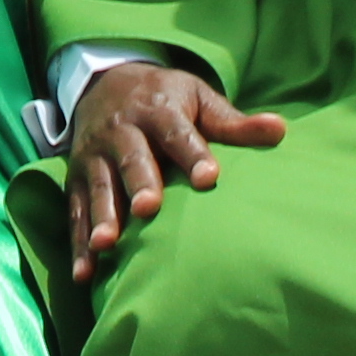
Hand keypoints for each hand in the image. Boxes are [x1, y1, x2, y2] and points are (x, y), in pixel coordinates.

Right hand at [66, 62, 282, 281]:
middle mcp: (121, 130)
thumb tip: (280, 130)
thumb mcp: (199, 98)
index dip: (193, 154)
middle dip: (139, 182)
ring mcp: (94, 155)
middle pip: (131, 158)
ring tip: (107, 244)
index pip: (177, 132)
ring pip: (99, 187)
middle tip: (148, 209)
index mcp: (157, 109)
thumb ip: (234, 123)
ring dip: (102, 216)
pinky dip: (78, 244)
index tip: (210, 178)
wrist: (104, 81)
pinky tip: (85, 274)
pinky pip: (75, 212)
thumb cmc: (165, 98)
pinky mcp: (75, 178)